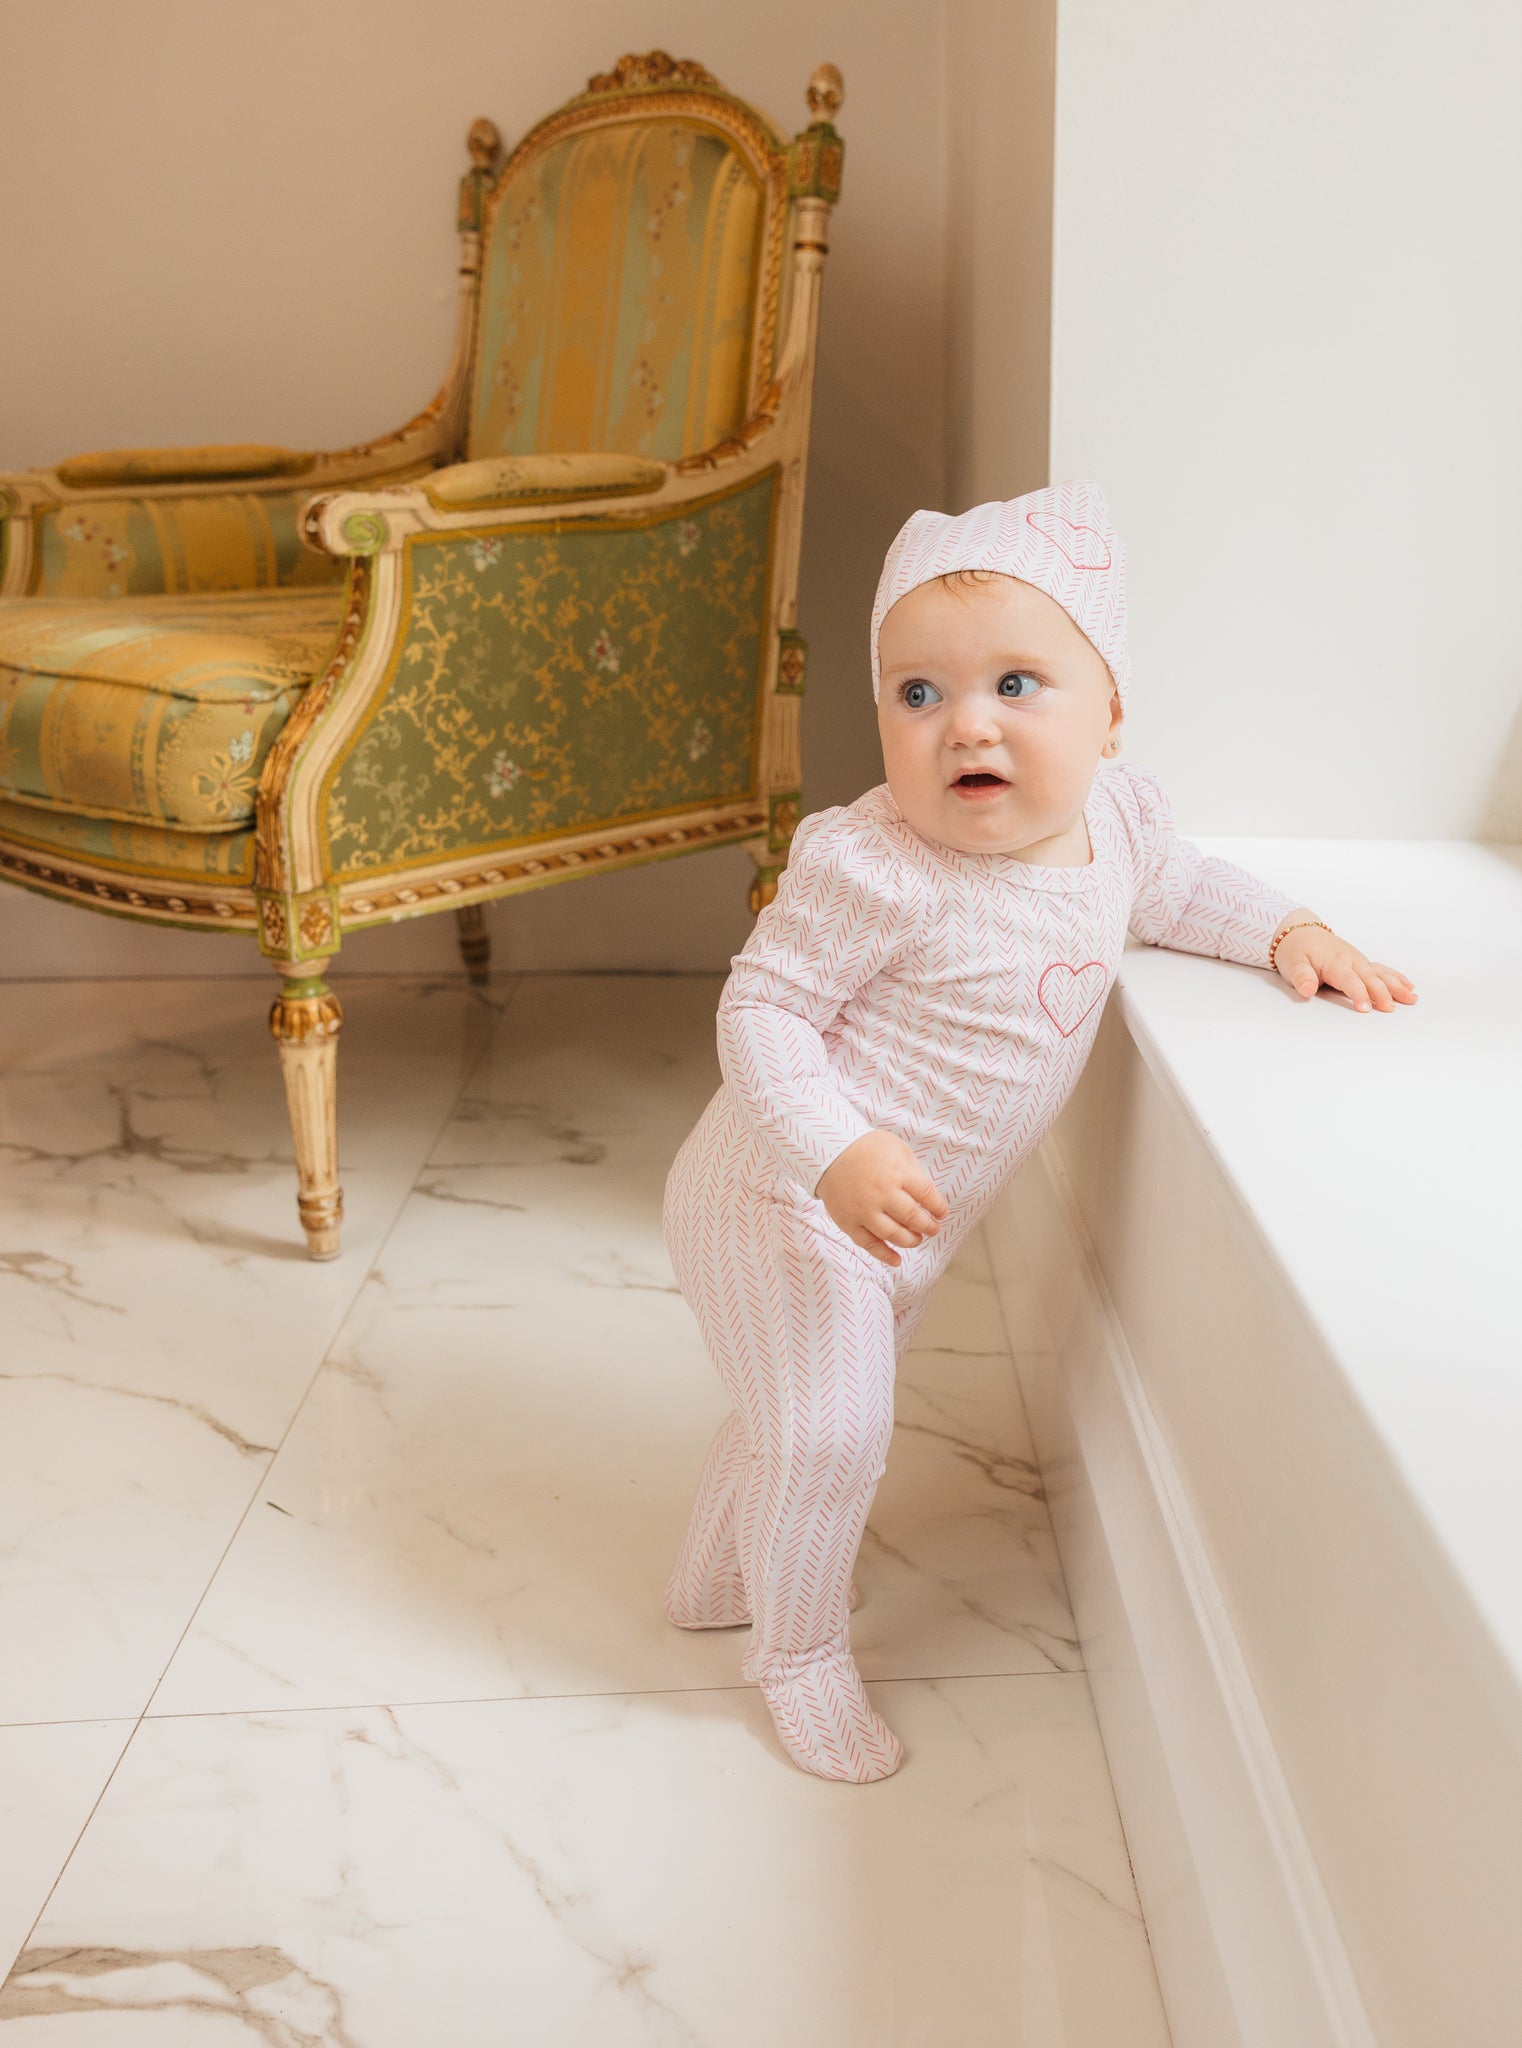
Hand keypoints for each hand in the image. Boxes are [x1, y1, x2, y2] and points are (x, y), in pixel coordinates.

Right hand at [816, 1129, 948, 1267]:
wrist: (828, 1152)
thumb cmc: (866, 1147)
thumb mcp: (897, 1148)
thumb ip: (913, 1170)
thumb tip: (927, 1196)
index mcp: (898, 1173)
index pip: (927, 1195)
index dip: (938, 1207)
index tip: (942, 1213)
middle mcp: (882, 1194)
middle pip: (913, 1218)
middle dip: (928, 1226)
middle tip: (933, 1229)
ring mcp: (864, 1210)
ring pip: (894, 1234)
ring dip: (911, 1241)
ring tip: (917, 1239)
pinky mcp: (849, 1222)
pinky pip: (869, 1244)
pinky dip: (885, 1255)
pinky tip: (897, 1260)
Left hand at [1272, 916, 1416, 1011]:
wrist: (1298, 931)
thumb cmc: (1295, 949)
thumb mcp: (1291, 964)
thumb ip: (1301, 977)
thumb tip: (1306, 990)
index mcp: (1334, 961)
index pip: (1349, 980)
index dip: (1358, 994)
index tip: (1365, 1008)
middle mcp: (1350, 959)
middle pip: (1370, 977)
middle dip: (1381, 993)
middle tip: (1390, 1008)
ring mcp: (1358, 960)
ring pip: (1380, 973)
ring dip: (1396, 986)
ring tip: (1411, 998)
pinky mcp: (1360, 962)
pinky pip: (1381, 969)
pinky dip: (1395, 977)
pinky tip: (1408, 987)